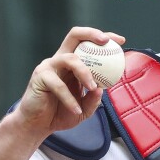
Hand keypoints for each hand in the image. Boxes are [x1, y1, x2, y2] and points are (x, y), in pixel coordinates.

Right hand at [12, 26, 126, 135]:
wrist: (38, 125)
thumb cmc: (60, 114)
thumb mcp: (84, 109)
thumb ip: (93, 100)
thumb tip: (100, 89)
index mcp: (72, 63)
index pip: (87, 42)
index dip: (103, 37)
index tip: (121, 41)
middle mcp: (60, 60)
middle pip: (74, 35)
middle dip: (92, 34)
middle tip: (106, 42)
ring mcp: (49, 66)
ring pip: (70, 58)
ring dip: (85, 72)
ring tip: (93, 86)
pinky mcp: (39, 77)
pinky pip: (58, 84)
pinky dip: (69, 98)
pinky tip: (76, 109)